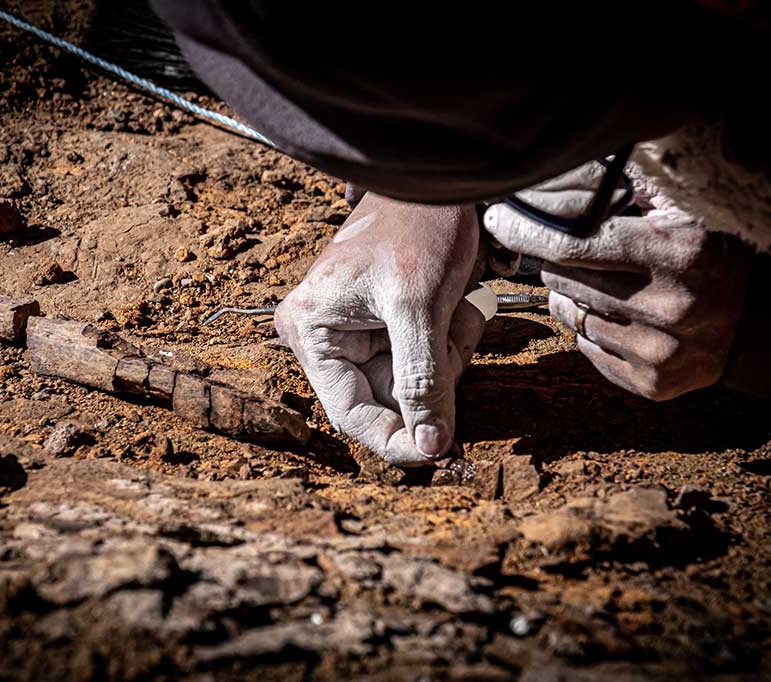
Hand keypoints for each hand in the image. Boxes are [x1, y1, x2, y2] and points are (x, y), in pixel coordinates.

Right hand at [275, 193, 483, 464]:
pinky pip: (429, 361)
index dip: (395, 439)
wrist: (440, 177)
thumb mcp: (418, 306)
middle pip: (389, 399)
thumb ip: (421, 380)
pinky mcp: (391, 326)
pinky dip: (452, 342)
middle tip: (452, 332)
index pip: (350, 413)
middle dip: (432, 377)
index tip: (441, 454)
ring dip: (447, 355)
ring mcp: (360, 333)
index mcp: (312, 331)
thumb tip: (428, 448)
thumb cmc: (416, 226)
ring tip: (456, 307)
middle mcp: (327, 338)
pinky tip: (458, 306)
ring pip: (416, 383)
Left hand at [483, 164, 751, 400]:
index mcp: (678, 254)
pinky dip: (590, 330)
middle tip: (568, 253)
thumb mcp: (687, 215)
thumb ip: (633, 195)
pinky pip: (588, 349)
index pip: (578, 242)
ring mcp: (659, 352)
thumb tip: (567, 181)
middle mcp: (669, 306)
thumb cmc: (711, 260)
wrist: (755, 330)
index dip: (531, 231)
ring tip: (596, 284)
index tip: (500, 221)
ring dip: (571, 297)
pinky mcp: (651, 384)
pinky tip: (614, 316)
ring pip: (574, 316)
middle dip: (557, 263)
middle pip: (568, 280)